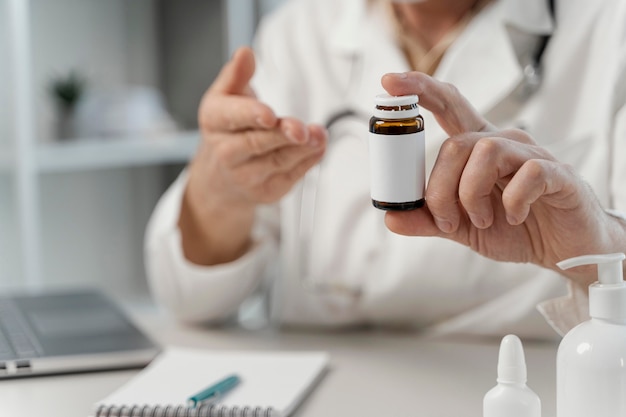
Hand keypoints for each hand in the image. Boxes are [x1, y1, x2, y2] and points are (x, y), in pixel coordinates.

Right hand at [179, 47, 326, 264]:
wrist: (220, 178)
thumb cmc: (227, 130)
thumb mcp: (225, 97)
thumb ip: (237, 74)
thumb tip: (245, 53)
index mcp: (214, 122)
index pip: (231, 117)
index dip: (251, 115)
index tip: (269, 114)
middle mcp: (226, 152)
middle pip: (257, 143)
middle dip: (282, 135)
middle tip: (302, 129)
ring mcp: (246, 176)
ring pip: (278, 161)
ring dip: (301, 149)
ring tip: (318, 135)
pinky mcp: (267, 191)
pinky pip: (291, 176)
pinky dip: (308, 161)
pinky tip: (318, 147)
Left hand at [381, 72, 625, 288]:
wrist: (562, 249)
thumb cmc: (513, 228)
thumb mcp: (462, 228)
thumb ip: (429, 219)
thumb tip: (390, 218)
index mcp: (477, 148)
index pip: (448, 106)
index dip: (421, 89)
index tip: (389, 82)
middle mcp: (503, 143)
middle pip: (456, 144)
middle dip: (440, 190)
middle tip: (449, 221)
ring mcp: (531, 155)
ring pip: (486, 153)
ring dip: (472, 196)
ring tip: (482, 221)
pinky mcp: (558, 173)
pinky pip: (528, 174)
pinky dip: (513, 201)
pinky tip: (514, 216)